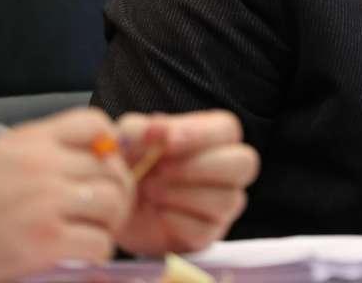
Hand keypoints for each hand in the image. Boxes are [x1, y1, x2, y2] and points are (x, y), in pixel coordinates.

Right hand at [0, 108, 133, 282]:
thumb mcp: (6, 153)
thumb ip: (49, 147)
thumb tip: (101, 149)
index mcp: (34, 140)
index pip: (96, 123)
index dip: (110, 144)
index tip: (105, 164)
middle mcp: (44, 165)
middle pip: (111, 169)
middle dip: (117, 190)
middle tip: (107, 208)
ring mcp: (47, 203)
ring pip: (112, 203)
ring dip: (110, 221)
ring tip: (95, 229)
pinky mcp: (46, 241)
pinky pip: (99, 242)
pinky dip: (97, 250)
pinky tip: (81, 252)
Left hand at [113, 110, 258, 256]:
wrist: (117, 207)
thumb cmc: (132, 164)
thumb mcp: (128, 140)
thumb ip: (139, 129)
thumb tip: (155, 127)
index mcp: (215, 136)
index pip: (227, 129)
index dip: (199, 134)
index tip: (165, 141)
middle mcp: (229, 167)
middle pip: (244, 163)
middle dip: (198, 167)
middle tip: (159, 170)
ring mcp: (224, 203)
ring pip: (226, 199)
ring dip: (181, 194)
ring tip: (150, 190)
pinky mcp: (208, 234)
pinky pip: (203, 230)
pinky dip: (173, 222)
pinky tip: (156, 212)